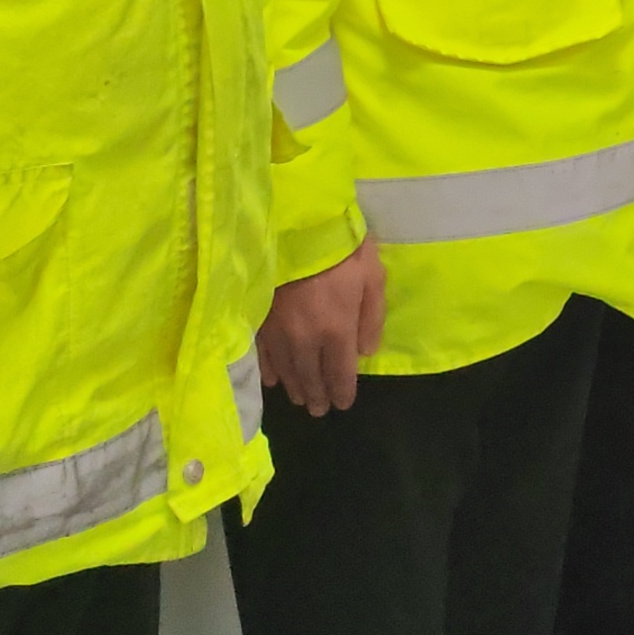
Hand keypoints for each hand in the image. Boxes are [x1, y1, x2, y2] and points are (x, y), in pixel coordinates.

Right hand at [257, 235, 387, 413]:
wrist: (298, 226)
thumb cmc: (343, 249)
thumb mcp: (373, 279)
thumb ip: (372, 319)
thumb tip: (366, 353)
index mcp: (337, 331)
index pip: (340, 374)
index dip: (342, 392)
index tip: (343, 404)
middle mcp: (306, 339)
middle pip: (312, 377)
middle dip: (318, 395)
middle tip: (320, 409)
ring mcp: (279, 332)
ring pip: (287, 370)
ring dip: (296, 387)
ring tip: (301, 399)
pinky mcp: (260, 320)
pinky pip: (264, 355)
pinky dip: (269, 370)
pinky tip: (273, 380)